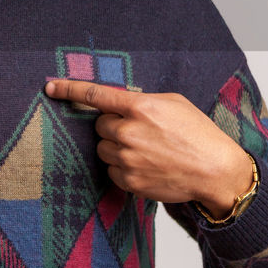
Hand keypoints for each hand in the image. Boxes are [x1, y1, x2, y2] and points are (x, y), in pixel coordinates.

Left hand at [44, 79, 251, 215]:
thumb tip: (117, 104)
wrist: (216, 171)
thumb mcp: (173, 103)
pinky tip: (146, 165)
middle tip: (138, 132)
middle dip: (113, 127)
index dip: (69, 89)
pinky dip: (122, 167)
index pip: (95, 95)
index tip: (50, 87)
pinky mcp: (129, 181)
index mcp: (140, 107)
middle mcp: (129, 132)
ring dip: (116, 147)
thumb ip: (141, 100)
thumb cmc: (198, 134)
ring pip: (103, 149)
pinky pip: (111, 170)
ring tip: (146, 150)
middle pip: (99, 126)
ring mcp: (127, 158)